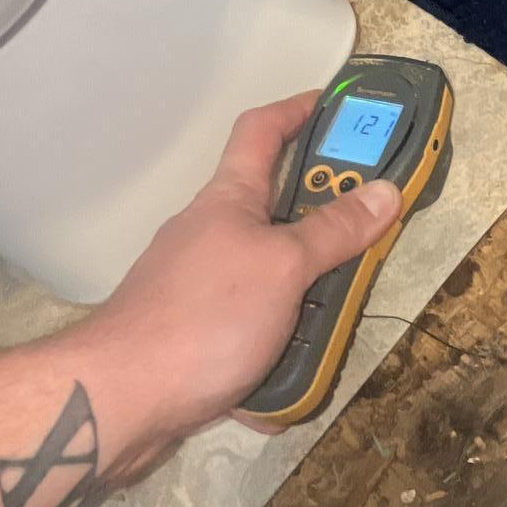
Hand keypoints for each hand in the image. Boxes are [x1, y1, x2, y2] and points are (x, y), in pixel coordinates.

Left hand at [73, 92, 400, 463]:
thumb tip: (385, 189)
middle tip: (372, 238)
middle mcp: (211, 234)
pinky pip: (253, 333)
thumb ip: (335, 231)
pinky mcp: (197, 337)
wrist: (122, 399)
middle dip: (326, 226)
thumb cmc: (204, 315)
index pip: (262, 130)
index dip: (302, 110)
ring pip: (272, 279)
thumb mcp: (284, 266)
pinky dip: (279, 350)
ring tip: (338, 325)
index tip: (343, 107)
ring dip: (308, 300)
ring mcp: (200, 287)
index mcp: (228, 199)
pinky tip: (294, 377)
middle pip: (278, 213)